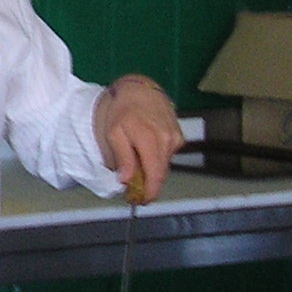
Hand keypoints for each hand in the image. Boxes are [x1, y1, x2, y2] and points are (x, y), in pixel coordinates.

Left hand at [94, 76, 185, 201]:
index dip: (150, 192)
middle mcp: (167, 140)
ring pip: (164, 165)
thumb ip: (122, 157)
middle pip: (161, 173)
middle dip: (149, 186)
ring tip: (138, 171)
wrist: (139, 89)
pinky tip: (147, 152)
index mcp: (150, 140)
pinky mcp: (179, 136)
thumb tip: (127, 180)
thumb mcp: (113, 133)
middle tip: (136, 193)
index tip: (141, 201)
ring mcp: (175, 138)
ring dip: (152, 171)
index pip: (155, 174)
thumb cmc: (122, 110)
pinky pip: (168, 155)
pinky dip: (157, 159)